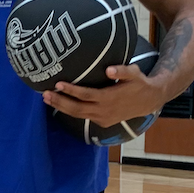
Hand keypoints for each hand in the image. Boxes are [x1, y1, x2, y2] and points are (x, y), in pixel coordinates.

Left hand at [41, 64, 166, 124]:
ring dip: (62, 107)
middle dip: (60, 102)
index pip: (86, 95)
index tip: (58, 84)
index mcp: (110, 98)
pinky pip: (83, 117)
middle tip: (45, 94)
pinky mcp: (102, 122)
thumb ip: (122, 71)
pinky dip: (70, 111)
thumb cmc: (139, 83)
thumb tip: (109, 70)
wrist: (149, 101)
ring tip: (47, 99)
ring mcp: (103, 118)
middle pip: (77, 108)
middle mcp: (104, 111)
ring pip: (78, 115)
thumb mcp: (135, 73)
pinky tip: (60, 104)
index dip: (71, 91)